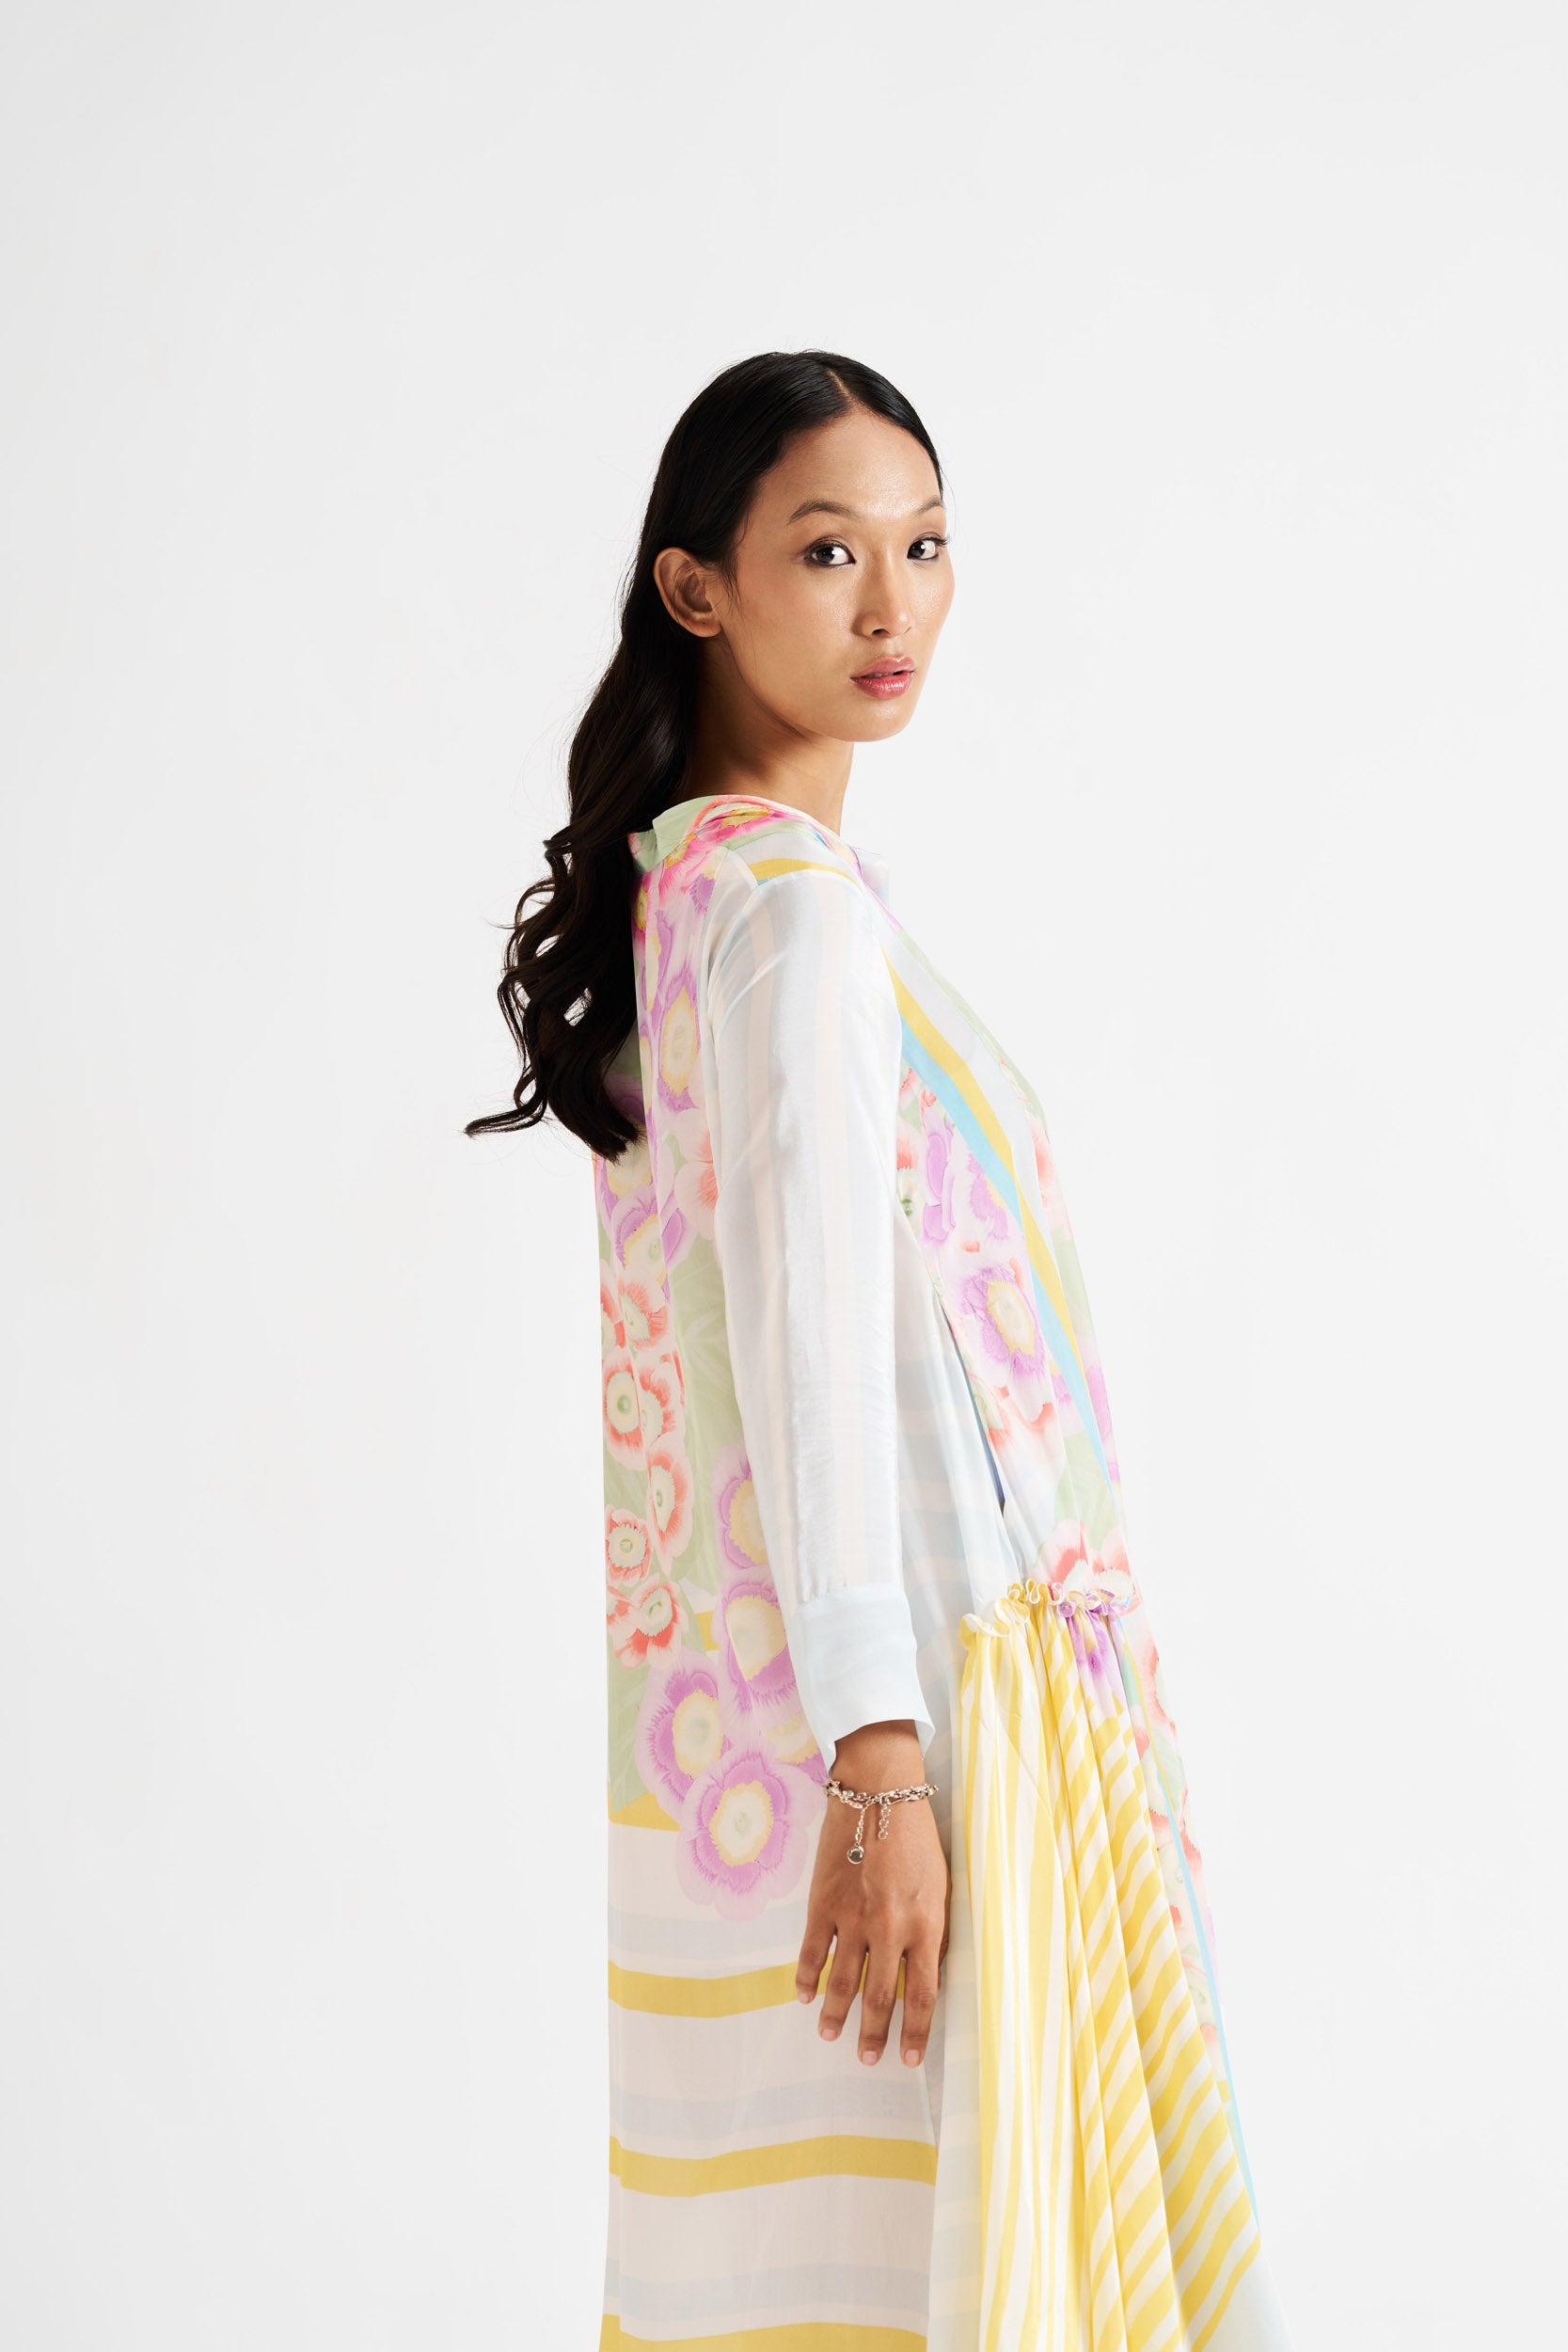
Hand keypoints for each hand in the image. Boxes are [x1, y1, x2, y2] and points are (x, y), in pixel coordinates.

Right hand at [795, 1718, 950, 2069]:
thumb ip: (933, 1930)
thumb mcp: (941, 1886)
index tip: (908, 2059)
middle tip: (868, 2059)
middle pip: (881, 1997)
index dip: (915, 2032)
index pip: (923, 1994)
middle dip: (874, 2034)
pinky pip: (813, 1952)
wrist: (879, 1793)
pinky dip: (807, 1978)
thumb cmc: (918, 1837)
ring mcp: (853, 1918)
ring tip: (830, 2035)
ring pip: (843, 1982)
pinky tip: (805, 1996)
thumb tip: (925, 1971)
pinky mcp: (824, 1903)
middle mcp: (889, 1929)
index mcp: (926, 1925)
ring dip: (836, 2013)